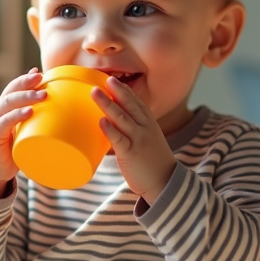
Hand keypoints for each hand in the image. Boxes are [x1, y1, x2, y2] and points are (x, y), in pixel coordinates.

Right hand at [0, 68, 45, 198]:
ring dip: (26, 96)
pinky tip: (28, 112)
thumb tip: (59, 121)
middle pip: (10, 91)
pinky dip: (16, 115)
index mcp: (2, 110)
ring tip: (42, 94)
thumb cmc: (10, 154)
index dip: (24, 79)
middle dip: (26, 82)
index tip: (39, 72)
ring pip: (8, 103)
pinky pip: (4, 122)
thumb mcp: (22, 135)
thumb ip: (33, 125)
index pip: (12, 89)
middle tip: (42, 78)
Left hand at [93, 77, 176, 203]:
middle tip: (105, 78)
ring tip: (95, 92)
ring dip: (107, 104)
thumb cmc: (153, 163)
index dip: (125, 90)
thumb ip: (132, 132)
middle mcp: (145, 128)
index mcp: (149, 124)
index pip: (138, 102)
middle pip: (130, 105)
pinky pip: (119, 139)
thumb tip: (109, 127)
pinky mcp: (130, 154)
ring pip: (122, 118)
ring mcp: (138, 140)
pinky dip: (109, 129)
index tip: (114, 80)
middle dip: (117, 90)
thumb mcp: (148, 140)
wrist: (164, 182)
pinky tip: (101, 121)